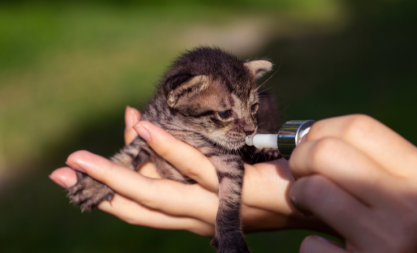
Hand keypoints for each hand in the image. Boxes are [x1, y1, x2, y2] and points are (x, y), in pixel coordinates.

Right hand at [50, 106, 334, 235]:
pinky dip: (166, 150)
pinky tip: (143, 129)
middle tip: (62, 172)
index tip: (76, 179)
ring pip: (156, 194)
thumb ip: (177, 156)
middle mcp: (195, 217)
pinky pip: (194, 168)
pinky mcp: (231, 186)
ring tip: (82, 159)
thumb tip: (140, 124)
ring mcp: (212, 204)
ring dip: (117, 175)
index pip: (140, 210)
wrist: (309, 198)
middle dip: (97, 191)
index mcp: (192, 217)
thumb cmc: (261, 183)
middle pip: (137, 207)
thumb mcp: (211, 172)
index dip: (106, 196)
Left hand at [288, 115, 416, 251]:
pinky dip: (311, 246)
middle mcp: (413, 202)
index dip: (321, 132)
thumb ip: (377, 165)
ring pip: (312, 190)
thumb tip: (311, 136)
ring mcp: (390, 240)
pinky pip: (311, 243)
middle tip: (301, 176)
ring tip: (306, 206)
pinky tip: (329, 250)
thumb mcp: (415, 194)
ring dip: (297, 197)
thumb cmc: (415, 234)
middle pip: (326, 151)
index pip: (358, 125)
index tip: (312, 146)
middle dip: (299, 160)